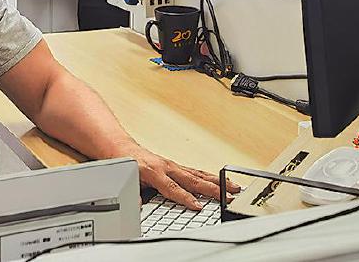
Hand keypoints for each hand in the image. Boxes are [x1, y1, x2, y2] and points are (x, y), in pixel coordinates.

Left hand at [123, 145, 239, 210]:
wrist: (124, 150)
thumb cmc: (126, 165)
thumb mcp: (125, 182)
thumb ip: (132, 196)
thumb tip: (136, 207)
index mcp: (154, 172)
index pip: (173, 188)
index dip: (186, 198)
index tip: (198, 206)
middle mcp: (167, 167)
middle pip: (193, 180)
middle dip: (212, 189)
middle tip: (229, 196)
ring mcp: (174, 166)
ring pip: (199, 174)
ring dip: (217, 181)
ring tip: (234, 187)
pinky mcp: (177, 167)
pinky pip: (197, 172)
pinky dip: (210, 177)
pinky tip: (221, 182)